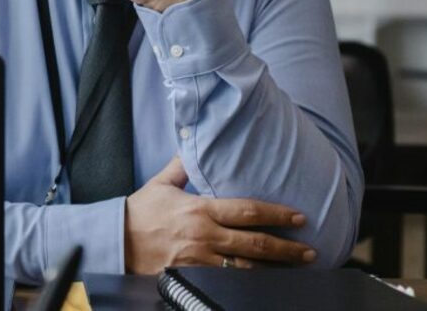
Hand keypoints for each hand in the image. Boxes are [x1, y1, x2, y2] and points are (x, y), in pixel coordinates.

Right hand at [124, 157, 315, 273]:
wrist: (115, 241)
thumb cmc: (138, 212)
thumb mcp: (160, 184)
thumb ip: (181, 167)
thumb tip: (194, 144)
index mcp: (200, 209)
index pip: (247, 210)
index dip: (277, 214)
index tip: (299, 217)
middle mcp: (204, 235)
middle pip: (255, 242)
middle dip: (286, 248)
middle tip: (310, 251)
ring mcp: (199, 259)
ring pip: (246, 267)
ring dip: (274, 269)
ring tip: (296, 270)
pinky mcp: (192, 276)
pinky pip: (227, 280)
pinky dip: (248, 282)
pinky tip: (264, 282)